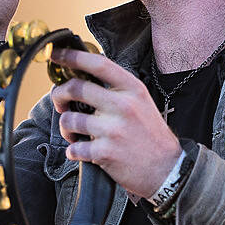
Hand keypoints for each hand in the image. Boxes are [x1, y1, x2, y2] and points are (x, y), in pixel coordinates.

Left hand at [49, 47, 181, 198]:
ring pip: (69, 119)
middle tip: (59, 101)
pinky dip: (73, 150)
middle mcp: (123, 106)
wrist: (167, 169)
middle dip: (59, 94)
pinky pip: (74, 148)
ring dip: (65, 127)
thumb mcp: (141, 102)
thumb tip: (84, 78)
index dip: (73, 57)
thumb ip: (117, 89)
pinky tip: (81, 151)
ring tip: (74, 133)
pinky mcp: (105, 152)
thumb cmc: (150, 135)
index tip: (57, 55)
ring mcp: (113, 130)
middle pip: (76, 88)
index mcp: (132, 89)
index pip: (98, 64)